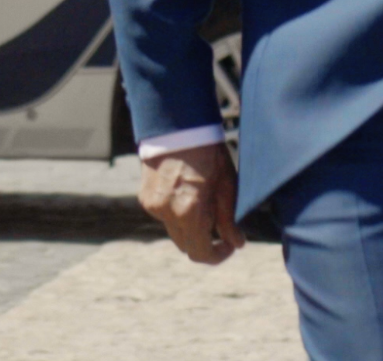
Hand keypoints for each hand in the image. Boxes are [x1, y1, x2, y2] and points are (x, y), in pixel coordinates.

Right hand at [137, 143, 245, 263]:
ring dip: (188, 227)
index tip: (228, 246)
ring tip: (202, 202)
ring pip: (174, 231)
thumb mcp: (226, 186)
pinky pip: (163, 216)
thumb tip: (237, 243)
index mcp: (190, 213)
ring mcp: (153, 207)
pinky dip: (175, 212)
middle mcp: (168, 214)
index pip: (200, 254)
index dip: (217, 255)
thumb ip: (229, 219)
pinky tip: (186, 191)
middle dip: (204, 241)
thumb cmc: (208, 154)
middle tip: (219, 225)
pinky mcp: (145, 198)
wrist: (178, 127)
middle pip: (186, 245)